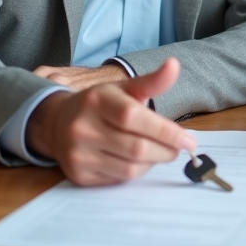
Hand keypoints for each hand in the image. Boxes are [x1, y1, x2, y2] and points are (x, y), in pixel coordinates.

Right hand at [26, 58, 197, 185]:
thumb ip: (152, 81)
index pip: (135, 118)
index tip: (189, 140)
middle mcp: (83, 127)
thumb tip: (174, 65)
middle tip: (178, 148)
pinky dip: (136, 172)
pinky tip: (137, 161)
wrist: (56, 123)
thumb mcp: (124, 88)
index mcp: (97, 100)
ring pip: (130, 169)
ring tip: (158, 151)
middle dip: (166, 150)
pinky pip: (118, 180)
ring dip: (152, 163)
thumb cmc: (100, 104)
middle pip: (136, 148)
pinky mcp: (79, 175)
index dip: (166, 131)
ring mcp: (78, 154)